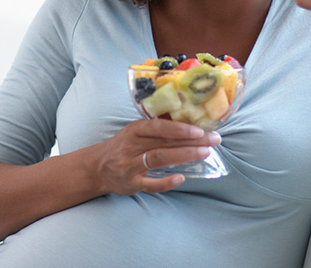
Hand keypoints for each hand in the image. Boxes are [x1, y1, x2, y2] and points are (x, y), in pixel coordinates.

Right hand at [90, 118, 218, 194]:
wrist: (97, 167)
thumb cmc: (122, 147)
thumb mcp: (134, 132)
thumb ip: (156, 130)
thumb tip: (190, 126)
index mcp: (134, 130)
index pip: (158, 127)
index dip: (179, 128)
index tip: (199, 130)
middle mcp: (131, 146)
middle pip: (163, 143)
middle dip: (191, 141)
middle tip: (213, 140)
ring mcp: (130, 166)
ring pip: (159, 159)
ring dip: (183, 156)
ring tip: (204, 153)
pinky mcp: (131, 183)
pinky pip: (150, 184)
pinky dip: (166, 182)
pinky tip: (181, 178)